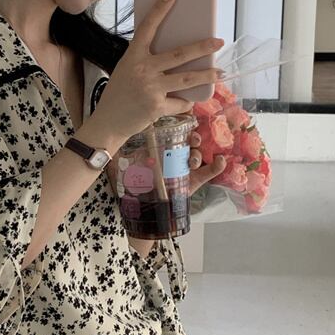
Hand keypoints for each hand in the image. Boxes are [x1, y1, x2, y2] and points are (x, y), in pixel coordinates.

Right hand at [90, 0, 224, 142]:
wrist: (108, 122)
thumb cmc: (119, 94)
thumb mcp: (127, 70)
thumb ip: (146, 62)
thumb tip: (177, 57)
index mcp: (133, 56)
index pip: (147, 28)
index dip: (159, 10)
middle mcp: (143, 69)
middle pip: (179, 54)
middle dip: (202, 47)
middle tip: (218, 42)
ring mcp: (151, 88)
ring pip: (187, 78)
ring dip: (207, 75)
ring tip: (220, 73)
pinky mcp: (157, 106)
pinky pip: (180, 102)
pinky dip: (184, 102)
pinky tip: (185, 102)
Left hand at [105, 128, 225, 198]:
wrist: (146, 208)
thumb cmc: (139, 184)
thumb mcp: (130, 167)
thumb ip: (124, 157)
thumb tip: (113, 149)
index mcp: (163, 149)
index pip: (174, 133)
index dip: (180, 127)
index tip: (180, 125)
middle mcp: (177, 155)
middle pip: (189, 141)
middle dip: (193, 138)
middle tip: (192, 140)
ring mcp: (187, 167)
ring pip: (198, 154)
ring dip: (199, 153)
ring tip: (194, 157)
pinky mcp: (196, 180)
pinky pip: (209, 171)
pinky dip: (216, 166)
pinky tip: (221, 161)